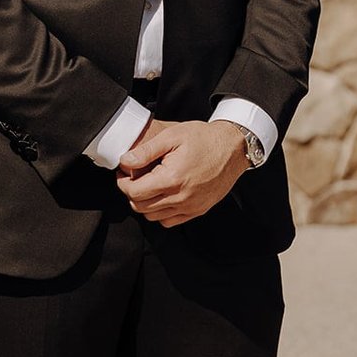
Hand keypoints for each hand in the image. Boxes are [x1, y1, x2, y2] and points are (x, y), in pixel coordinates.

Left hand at [116, 120, 247, 227]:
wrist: (234, 148)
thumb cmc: (204, 138)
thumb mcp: (172, 136)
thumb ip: (146, 151)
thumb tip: (125, 161)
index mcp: (172, 179)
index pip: (134, 192)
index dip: (122, 183)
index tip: (123, 172)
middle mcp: (181, 198)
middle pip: (141, 207)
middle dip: (131, 193)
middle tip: (131, 177)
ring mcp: (191, 207)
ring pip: (153, 217)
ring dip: (145, 204)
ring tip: (147, 185)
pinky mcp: (198, 210)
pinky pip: (170, 221)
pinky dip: (161, 212)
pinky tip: (162, 195)